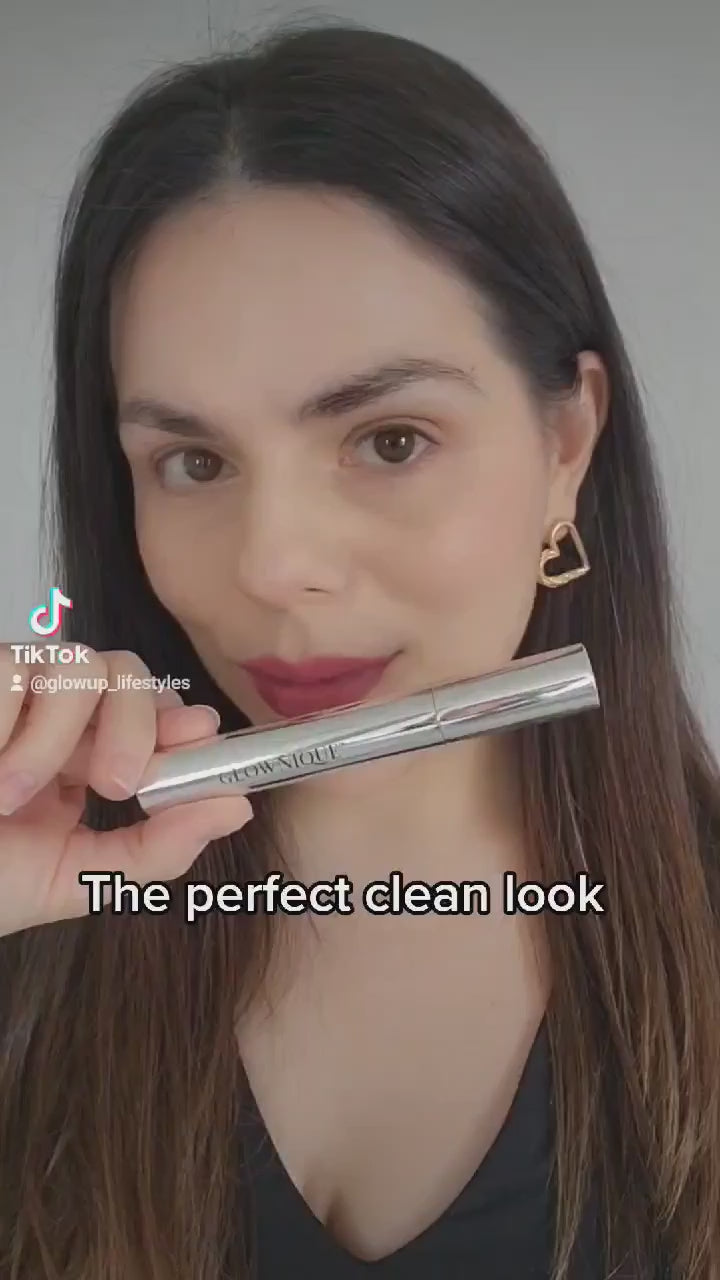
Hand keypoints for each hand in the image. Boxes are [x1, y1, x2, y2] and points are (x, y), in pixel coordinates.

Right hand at [0, 645, 252, 936]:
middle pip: (123, 670)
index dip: (178, 717)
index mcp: (76, 761)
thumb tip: (236, 807)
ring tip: (8, 797)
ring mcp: (5, 693)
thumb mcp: (68, 882)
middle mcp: (46, 719)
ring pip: (73, 665)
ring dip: (52, 740)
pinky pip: (11, 669)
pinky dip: (5, 724)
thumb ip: (152, 853)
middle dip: (137, 722)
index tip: (200, 737)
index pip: (146, 710)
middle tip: (118, 787)